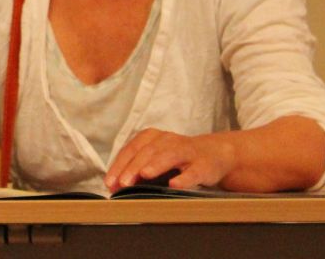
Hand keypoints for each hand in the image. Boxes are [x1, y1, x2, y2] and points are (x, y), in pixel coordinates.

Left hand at [105, 128, 235, 191]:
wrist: (214, 153)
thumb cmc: (178, 158)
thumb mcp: (155, 158)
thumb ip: (136, 169)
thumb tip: (114, 186)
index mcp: (152, 137)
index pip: (131, 149)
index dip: (119, 165)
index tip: (110, 182)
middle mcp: (168, 140)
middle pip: (147, 152)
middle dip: (133, 167)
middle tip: (123, 183)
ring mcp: (187, 151)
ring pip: (169, 155)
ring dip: (155, 165)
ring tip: (144, 175)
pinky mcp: (204, 165)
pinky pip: (193, 171)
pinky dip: (184, 178)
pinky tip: (174, 185)